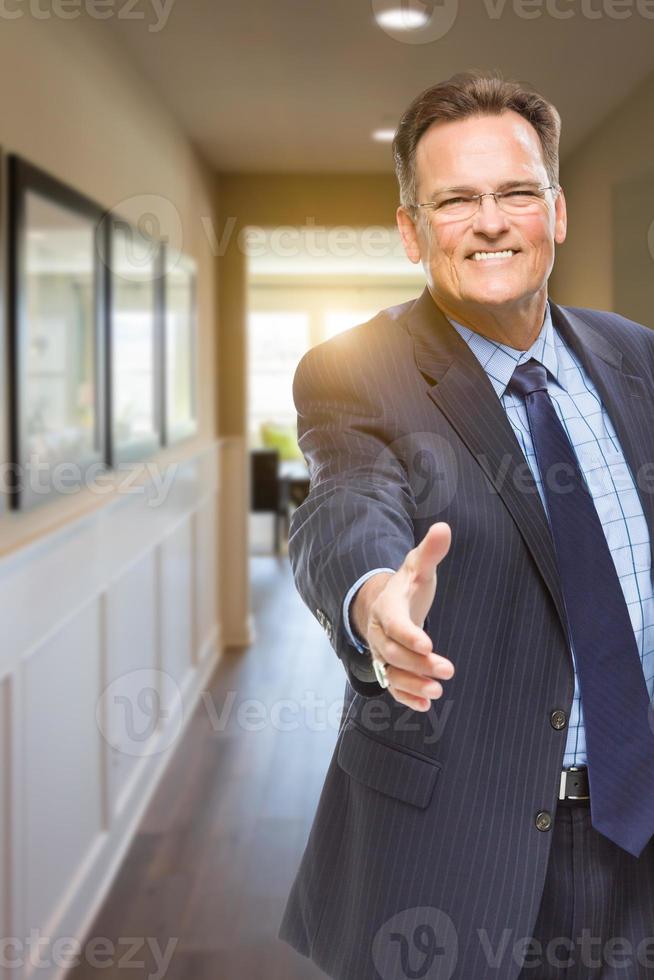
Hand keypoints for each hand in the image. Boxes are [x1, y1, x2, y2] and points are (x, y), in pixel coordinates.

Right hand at [352, 522, 454, 710]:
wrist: (386, 604)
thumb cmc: (408, 585)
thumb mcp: (418, 567)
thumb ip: (430, 551)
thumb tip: (444, 528)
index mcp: (387, 607)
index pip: (394, 623)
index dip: (408, 634)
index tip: (428, 644)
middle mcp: (379, 633)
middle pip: (392, 652)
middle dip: (418, 663)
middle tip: (447, 669)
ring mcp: (382, 653)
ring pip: (391, 673)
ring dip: (412, 684)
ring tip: (437, 692)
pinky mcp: (389, 668)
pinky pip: (393, 686)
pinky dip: (407, 696)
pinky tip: (426, 705)